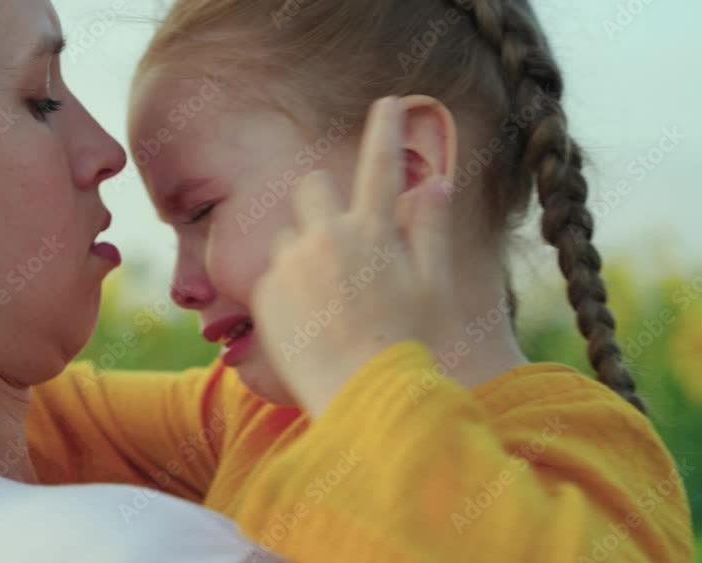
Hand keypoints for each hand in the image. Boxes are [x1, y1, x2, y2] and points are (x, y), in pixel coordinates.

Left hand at [250, 97, 455, 416]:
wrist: (363, 397)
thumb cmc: (409, 344)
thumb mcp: (433, 286)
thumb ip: (429, 229)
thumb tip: (435, 182)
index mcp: (374, 231)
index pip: (380, 164)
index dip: (386, 128)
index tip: (388, 102)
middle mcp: (327, 237)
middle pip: (311, 186)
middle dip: (322, 199)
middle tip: (338, 236)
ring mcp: (291, 264)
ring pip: (289, 237)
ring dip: (304, 252)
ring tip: (328, 302)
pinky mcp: (265, 293)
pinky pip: (273, 275)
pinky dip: (288, 289)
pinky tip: (311, 323)